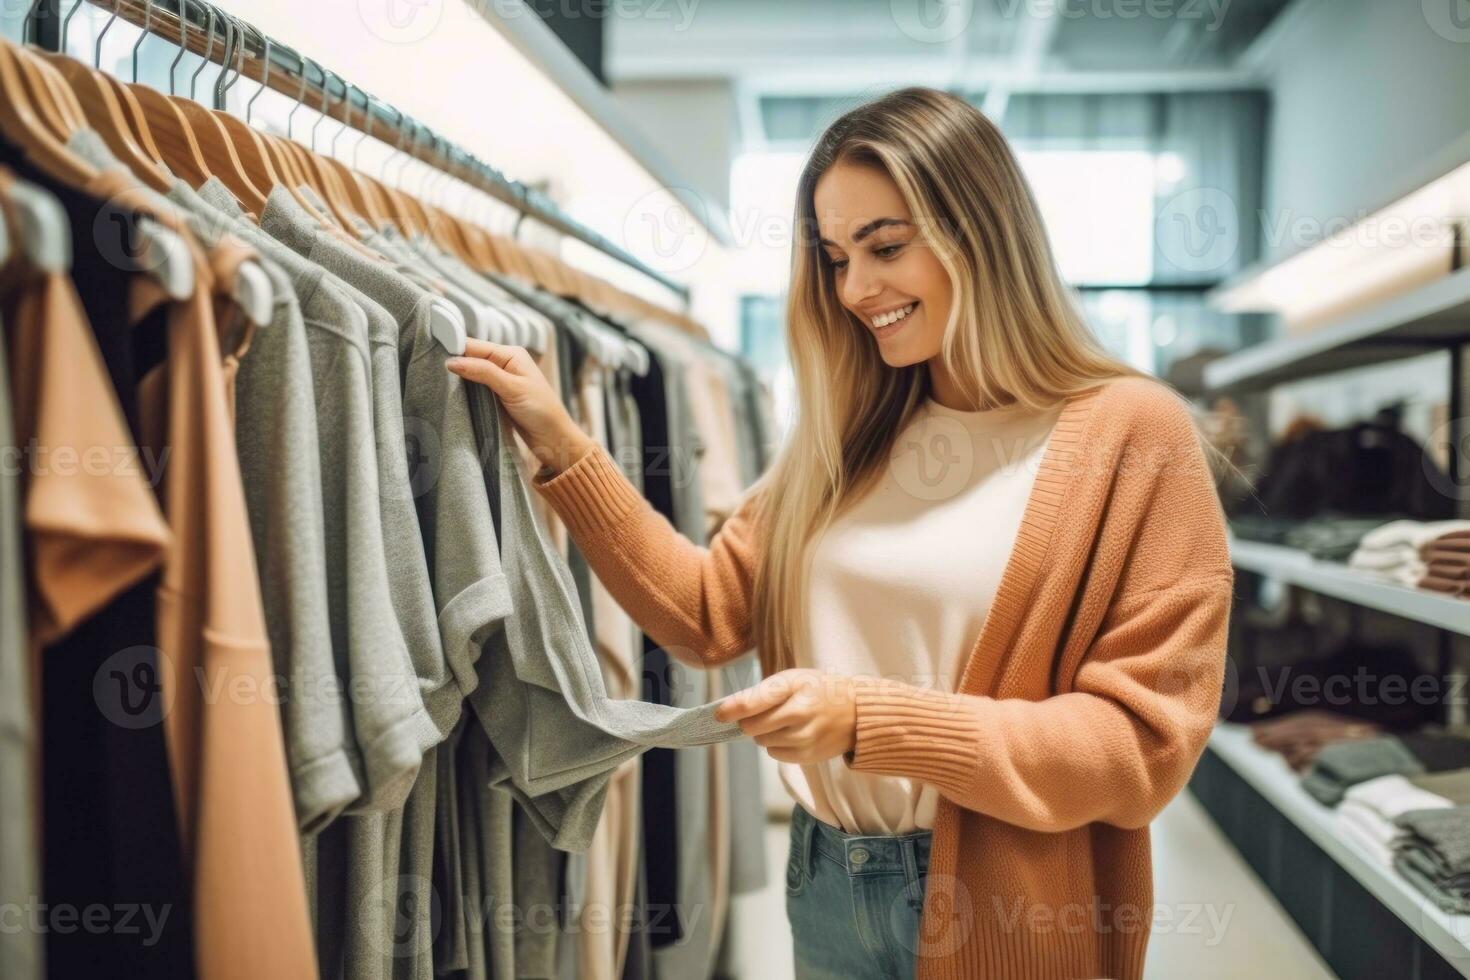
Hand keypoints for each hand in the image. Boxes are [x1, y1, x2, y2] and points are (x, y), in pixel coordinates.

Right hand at [446, 339, 595, 473]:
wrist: (554, 440)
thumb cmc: (541, 412)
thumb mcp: (512, 388)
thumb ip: (483, 372)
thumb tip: (453, 361)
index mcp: (511, 354)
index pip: (475, 346)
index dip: (455, 348)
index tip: (431, 351)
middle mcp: (505, 364)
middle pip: (471, 358)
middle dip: (455, 363)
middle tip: (429, 367)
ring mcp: (500, 380)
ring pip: (471, 373)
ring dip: (458, 378)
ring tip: (436, 379)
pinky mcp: (496, 396)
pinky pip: (475, 389)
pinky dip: (464, 390)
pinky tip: (452, 393)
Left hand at [714, 668, 857, 764]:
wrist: (857, 713)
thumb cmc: (819, 690)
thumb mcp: (795, 678)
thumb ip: (764, 691)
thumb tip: (729, 710)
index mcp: (794, 687)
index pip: (753, 702)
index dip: (731, 709)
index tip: (718, 714)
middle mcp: (799, 713)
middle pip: (752, 726)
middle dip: (749, 721)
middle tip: (763, 713)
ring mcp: (804, 737)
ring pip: (761, 741)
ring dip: (763, 733)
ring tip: (784, 722)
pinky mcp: (807, 756)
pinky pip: (774, 753)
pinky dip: (776, 745)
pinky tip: (792, 734)